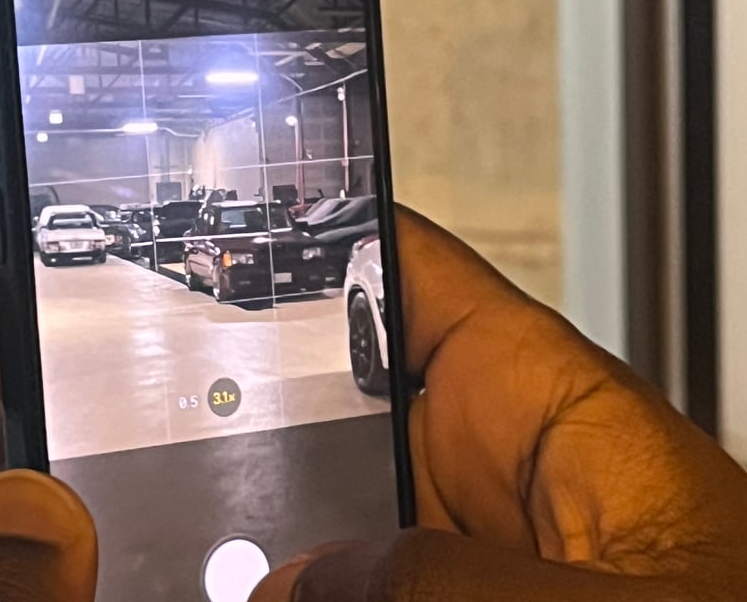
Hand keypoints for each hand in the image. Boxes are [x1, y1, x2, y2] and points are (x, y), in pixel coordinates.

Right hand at [252, 206, 746, 600]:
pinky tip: (252, 581)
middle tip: (184, 416)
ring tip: (213, 534)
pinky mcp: (433, 586)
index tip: (236, 232)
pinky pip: (343, 562)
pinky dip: (297, 567)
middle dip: (264, 395)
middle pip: (339, 387)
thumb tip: (300, 582)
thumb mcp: (611, 596)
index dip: (322, 235)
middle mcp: (482, 451)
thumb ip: (453, 582)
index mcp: (534, 389)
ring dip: (271, 502)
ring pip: (328, 486)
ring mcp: (453, 527)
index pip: (410, 267)